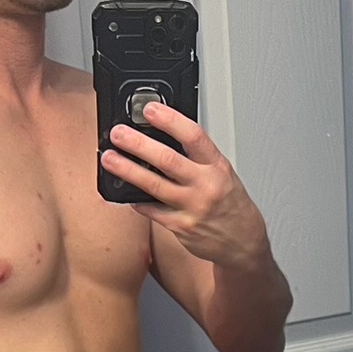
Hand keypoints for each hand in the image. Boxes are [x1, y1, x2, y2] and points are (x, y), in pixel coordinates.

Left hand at [102, 104, 269, 269]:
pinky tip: (124, 191)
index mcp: (217, 167)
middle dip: (138, 144)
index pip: (193, 136)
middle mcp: (205, 186)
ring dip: (127, 170)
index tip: (150, 110)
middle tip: (118, 134)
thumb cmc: (231, 204)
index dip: (170, 120)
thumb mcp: (223, 173)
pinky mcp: (180, 227)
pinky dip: (136, 199)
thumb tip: (164, 137)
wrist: (243, 241)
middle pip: (167, 160)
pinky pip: (152, 211)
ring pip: (154, 185)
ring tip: (110, 158)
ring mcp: (192, 208)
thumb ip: (197, 157)